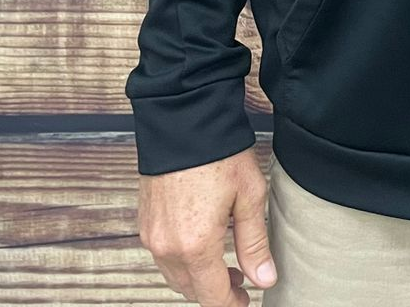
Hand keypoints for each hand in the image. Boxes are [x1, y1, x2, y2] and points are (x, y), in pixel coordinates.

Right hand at [137, 146, 276, 303]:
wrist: (183, 121)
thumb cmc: (220, 154)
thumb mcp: (250, 196)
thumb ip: (255, 243)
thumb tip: (264, 280)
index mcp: (196, 245)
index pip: (212, 296)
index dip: (231, 305)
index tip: (246, 302)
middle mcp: (167, 247)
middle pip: (191, 290)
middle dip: (216, 291)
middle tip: (241, 280)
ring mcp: (152, 236)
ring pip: (174, 275)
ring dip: (198, 278)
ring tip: (225, 263)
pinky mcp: (145, 222)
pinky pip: (162, 256)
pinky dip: (182, 260)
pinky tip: (201, 243)